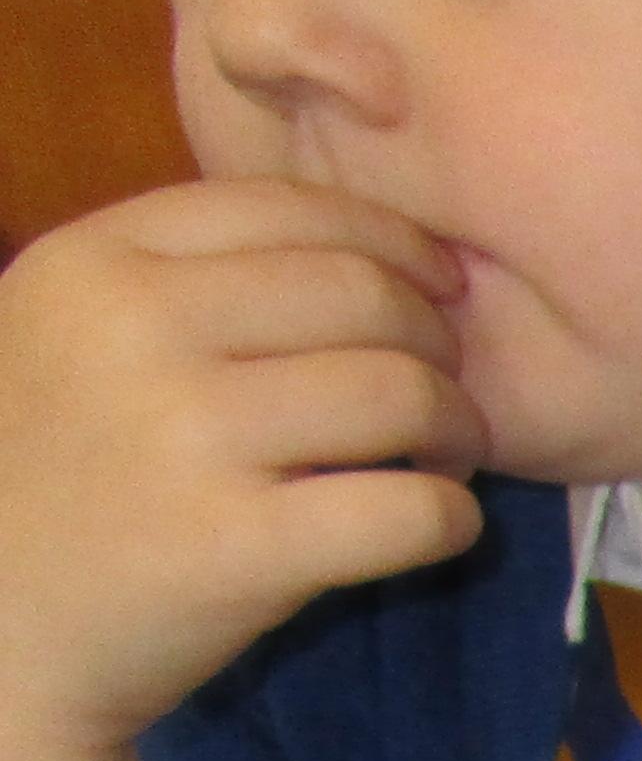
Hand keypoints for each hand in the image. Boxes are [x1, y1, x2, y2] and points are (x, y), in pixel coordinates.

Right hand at [0, 182, 483, 760]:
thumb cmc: (62, 473)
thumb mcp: (75, 331)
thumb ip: (192, 276)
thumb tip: (386, 253)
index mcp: (97, 261)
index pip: (292, 211)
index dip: (395, 245)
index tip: (437, 288)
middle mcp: (136, 329)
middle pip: (366, 296)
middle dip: (438, 343)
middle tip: (443, 392)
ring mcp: (186, 438)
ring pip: (404, 394)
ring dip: (459, 430)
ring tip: (441, 459)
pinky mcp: (241, 549)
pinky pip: (412, 510)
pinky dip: (453, 518)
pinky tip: (438, 526)